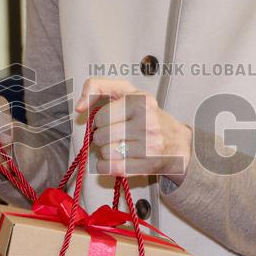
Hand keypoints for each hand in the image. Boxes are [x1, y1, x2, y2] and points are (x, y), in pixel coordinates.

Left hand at [75, 79, 191, 182]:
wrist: (177, 143)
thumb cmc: (147, 115)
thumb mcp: (127, 92)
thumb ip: (98, 87)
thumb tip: (79, 107)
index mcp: (141, 100)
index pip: (101, 116)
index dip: (99, 121)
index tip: (109, 122)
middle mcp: (147, 122)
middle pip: (101, 136)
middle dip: (102, 138)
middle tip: (114, 136)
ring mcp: (149, 146)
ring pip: (105, 153)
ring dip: (105, 152)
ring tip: (117, 147)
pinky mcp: (147, 165)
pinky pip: (111, 168)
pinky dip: (106, 166)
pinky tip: (115, 160)